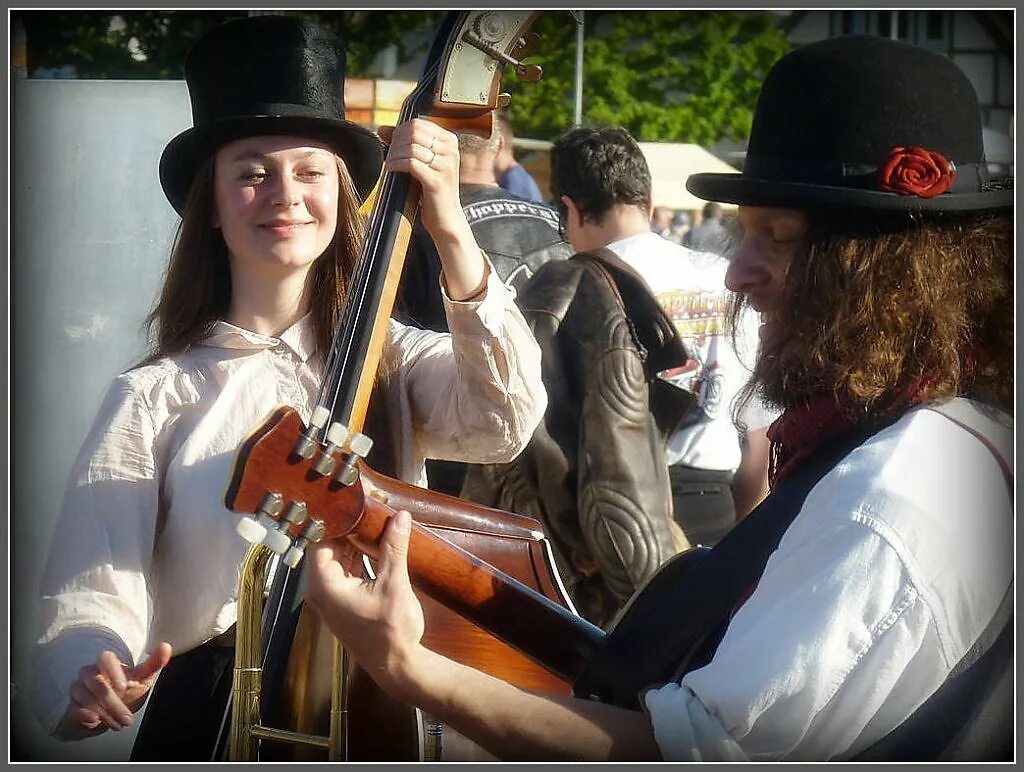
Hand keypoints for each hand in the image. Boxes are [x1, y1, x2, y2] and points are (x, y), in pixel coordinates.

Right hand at [65, 642, 171, 731]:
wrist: (109, 709)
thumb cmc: (127, 689)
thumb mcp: (141, 677)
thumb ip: (153, 663)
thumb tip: (166, 646)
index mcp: (107, 662)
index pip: (105, 658)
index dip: (113, 671)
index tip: (125, 687)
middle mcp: (90, 672)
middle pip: (97, 683)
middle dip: (113, 703)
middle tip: (128, 719)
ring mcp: (79, 688)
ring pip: (87, 698)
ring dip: (105, 713)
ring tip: (120, 724)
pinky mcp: (73, 704)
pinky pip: (74, 708)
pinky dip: (85, 715)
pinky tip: (96, 720)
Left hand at [304, 510, 425, 691]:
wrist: (396, 665)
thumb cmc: (391, 630)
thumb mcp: (394, 583)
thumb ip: (394, 548)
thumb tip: (401, 517)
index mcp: (325, 585)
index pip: (320, 541)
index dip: (336, 521)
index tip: (352, 504)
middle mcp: (321, 591)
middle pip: (328, 549)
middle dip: (348, 530)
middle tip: (368, 510)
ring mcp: (330, 599)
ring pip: (337, 560)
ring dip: (355, 544)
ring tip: (374, 523)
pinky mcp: (342, 604)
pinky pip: (344, 572)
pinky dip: (357, 559)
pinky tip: (376, 546)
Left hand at [379, 119, 470, 246]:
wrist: (446, 217)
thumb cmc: (432, 189)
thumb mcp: (422, 162)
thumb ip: (405, 143)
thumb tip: (382, 129)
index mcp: (450, 141)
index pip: (418, 124)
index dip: (399, 131)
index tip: (391, 142)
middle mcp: (450, 151)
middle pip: (414, 133)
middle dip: (396, 142)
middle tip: (388, 154)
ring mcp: (445, 166)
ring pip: (411, 148)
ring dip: (394, 154)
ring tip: (389, 163)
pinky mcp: (436, 181)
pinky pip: (411, 164)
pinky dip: (396, 165)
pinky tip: (390, 170)